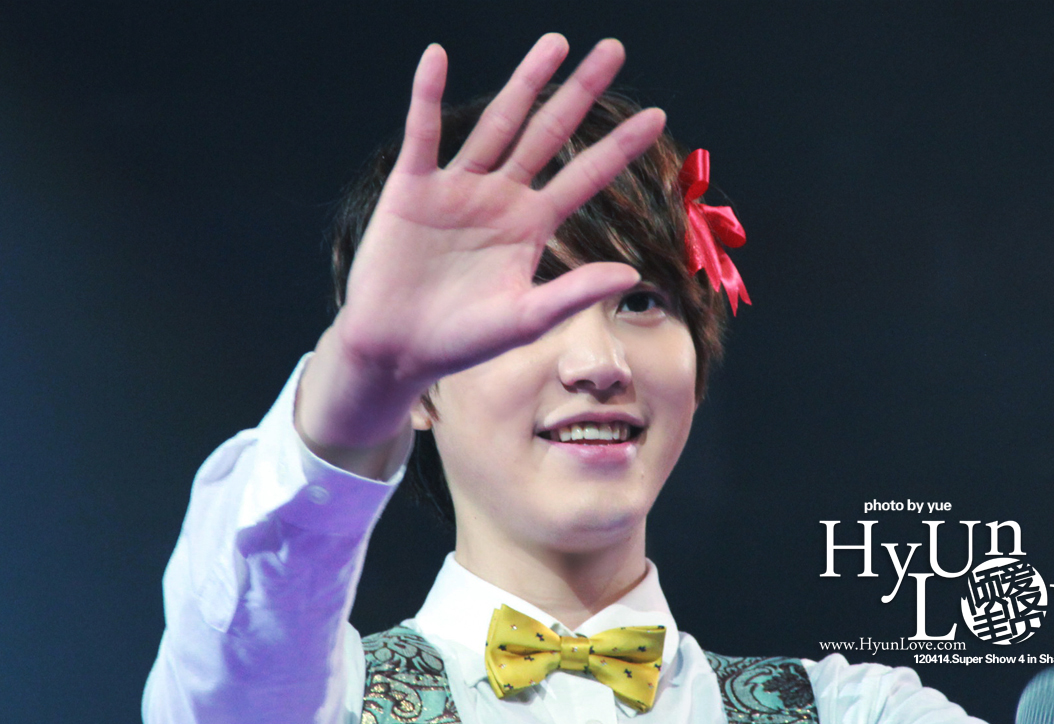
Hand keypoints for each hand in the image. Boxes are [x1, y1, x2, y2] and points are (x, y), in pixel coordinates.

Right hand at [297, 34, 665, 469]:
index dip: (619, 147)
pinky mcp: (413, 187)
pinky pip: (422, 133)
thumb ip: (574, 292)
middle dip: (579, 92)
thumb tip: (633, 274)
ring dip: (525, 82)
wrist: (397, 349)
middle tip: (613, 49)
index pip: (585, 176)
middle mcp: (501, 198)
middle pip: (548, 133)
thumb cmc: (461, 341)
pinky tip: (438, 56)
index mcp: (531, 226)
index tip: (656, 115)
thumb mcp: (525, 320)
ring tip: (556, 44)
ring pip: (497, 123)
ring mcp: (457, 188)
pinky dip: (426, 95)